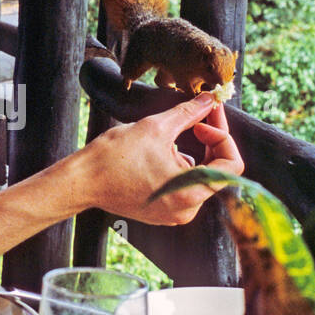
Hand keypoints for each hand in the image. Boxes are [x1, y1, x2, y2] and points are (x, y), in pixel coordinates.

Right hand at [80, 92, 243, 225]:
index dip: (222, 136)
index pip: (231, 165)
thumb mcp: (156, 127)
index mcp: (191, 192)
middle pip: (216, 171)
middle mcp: (187, 209)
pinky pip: (183, 186)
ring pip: (199, 177)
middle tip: (197, 116)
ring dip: (194, 153)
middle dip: (209, 141)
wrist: (83, 181)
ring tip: (170, 137)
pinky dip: (180, 166)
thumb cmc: (114, 157)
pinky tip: (161, 152)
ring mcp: (175, 214)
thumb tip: (209, 100)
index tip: (204, 121)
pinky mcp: (163, 212)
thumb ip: (189, 113)